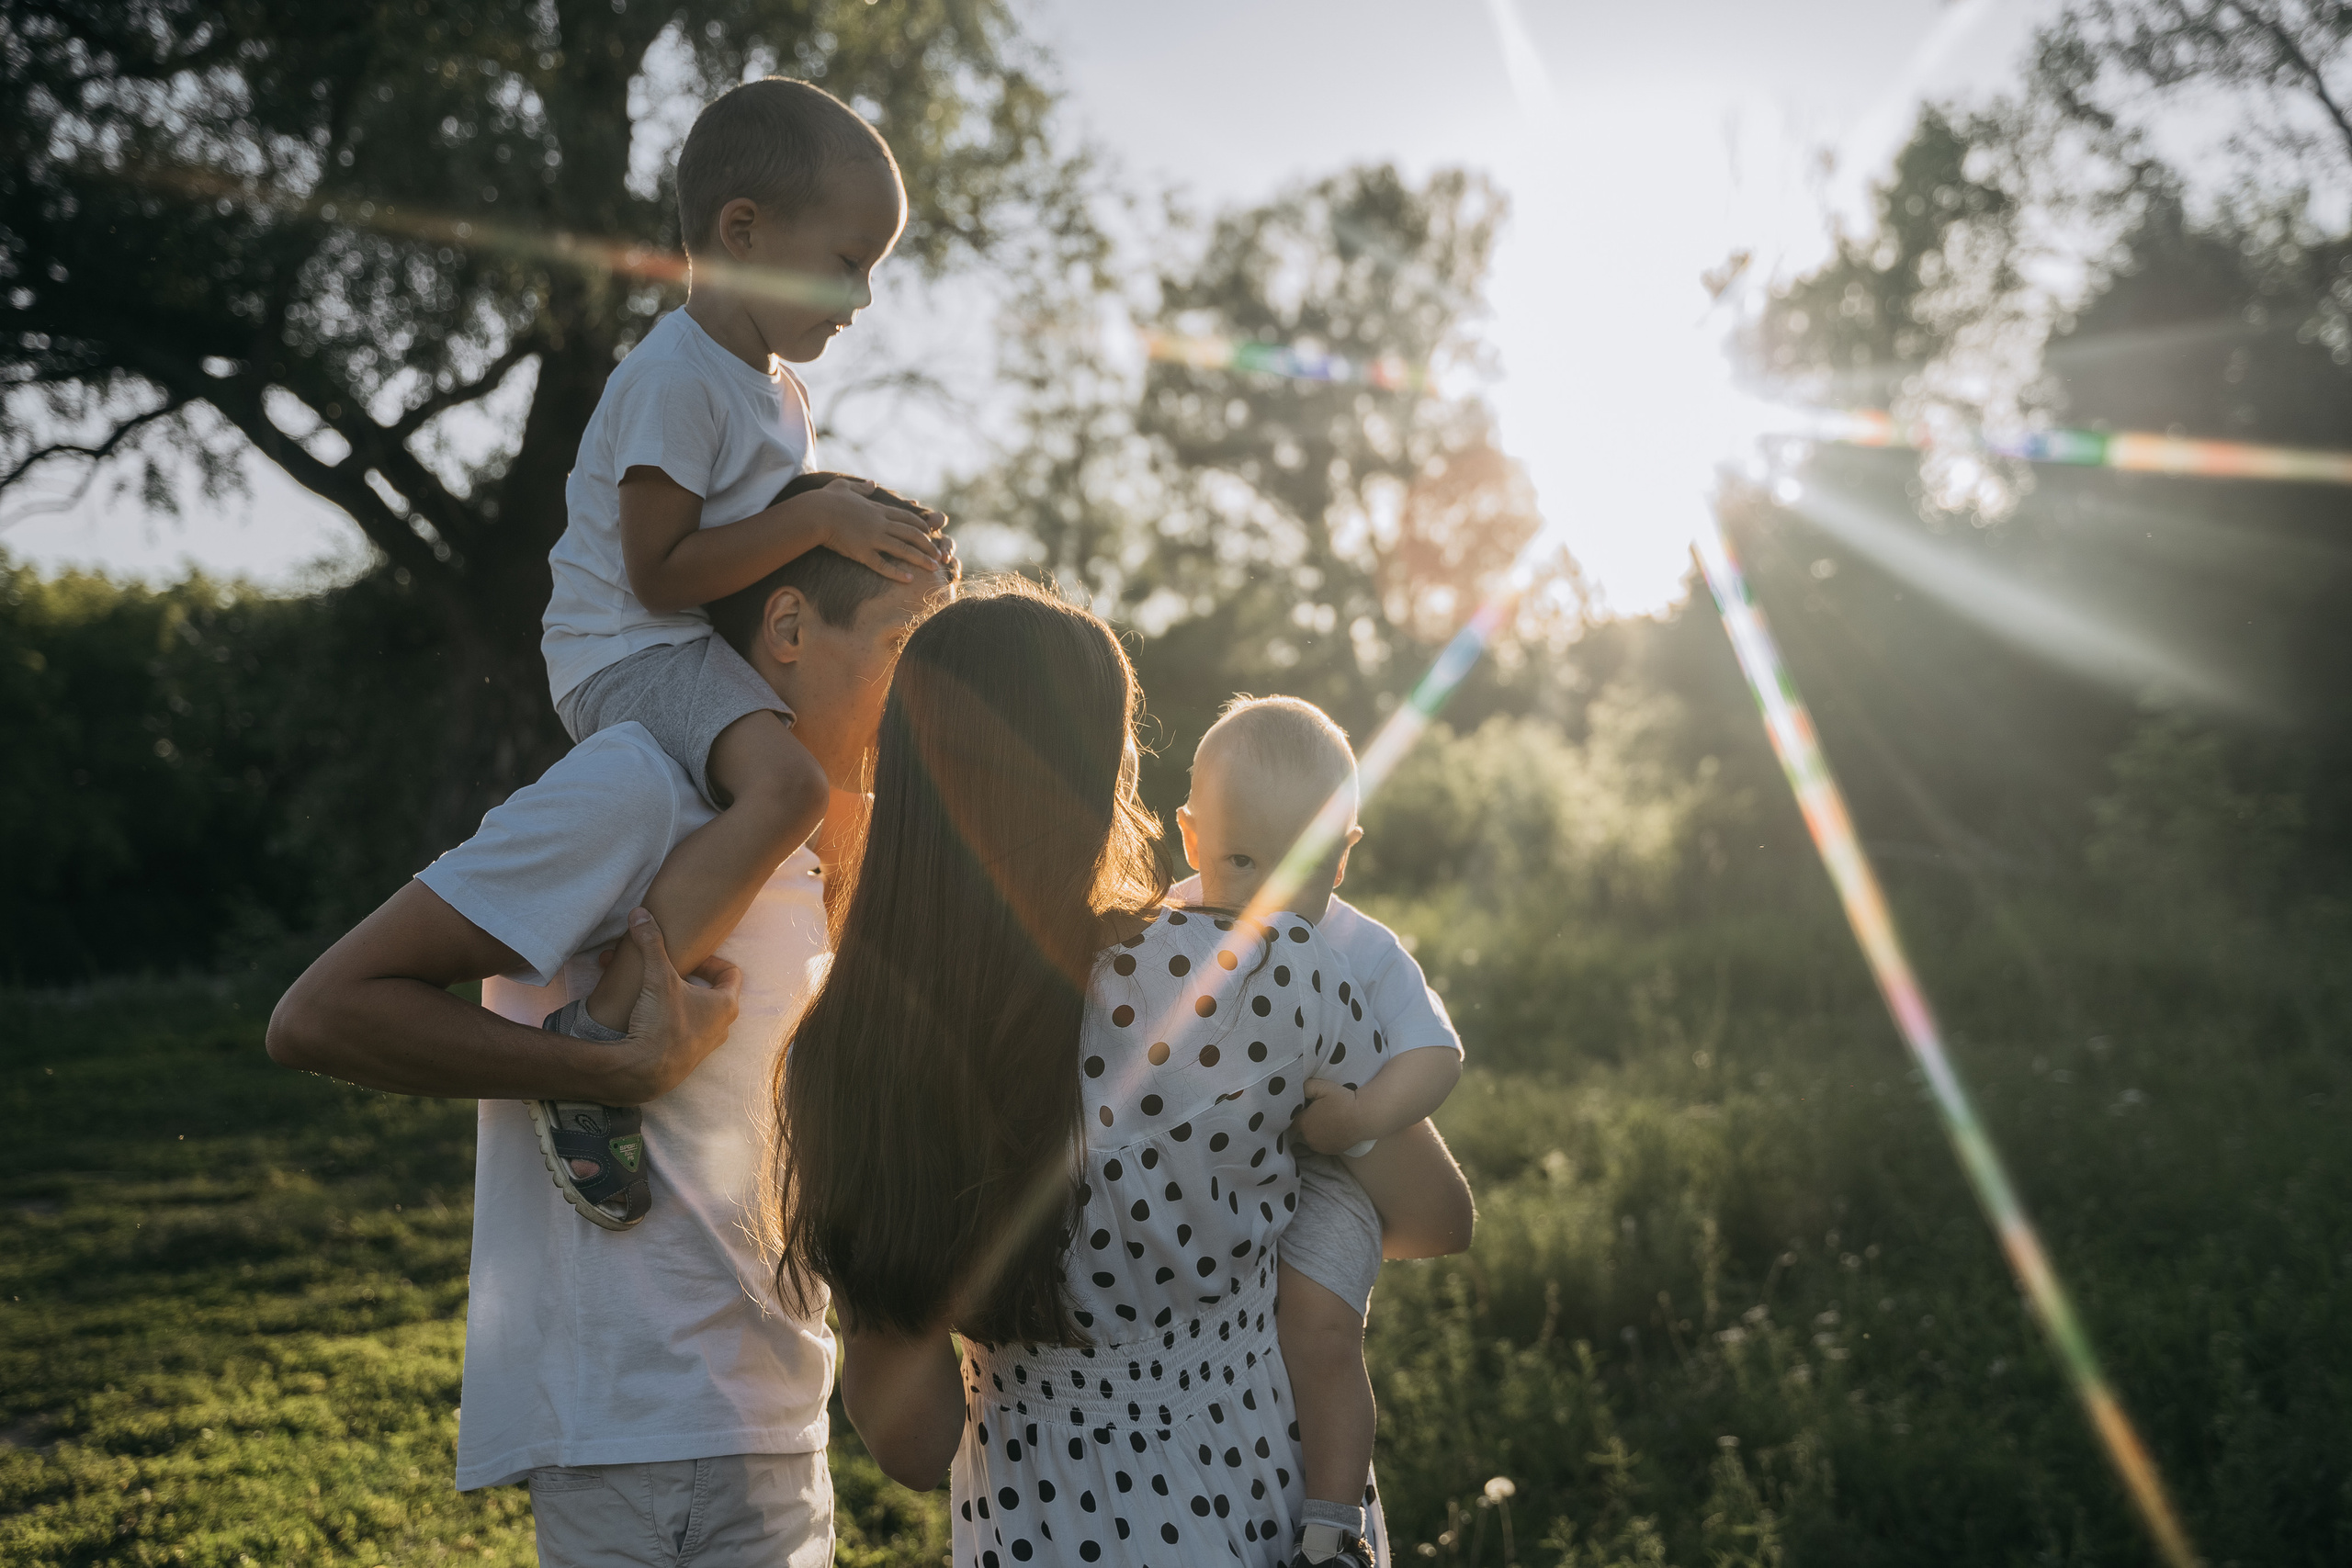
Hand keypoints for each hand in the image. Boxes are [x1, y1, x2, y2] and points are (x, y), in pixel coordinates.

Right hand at [599, 908, 742, 1102]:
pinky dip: (668, 1016)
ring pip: (694, 1010)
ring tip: (651, 989)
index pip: (731, 972)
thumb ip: (651, 943)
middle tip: (666, 970)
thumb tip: (640, 913)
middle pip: (711, 991)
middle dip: (686, 977)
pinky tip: (646, 1012)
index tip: (690, 957)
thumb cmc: (660, 1024)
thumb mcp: (657, 977)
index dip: (711, 960)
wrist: (643, 1073)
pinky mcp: (687, 1057)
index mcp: (726, 1004)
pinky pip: (683, 1029)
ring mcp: (706, 1044)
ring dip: (674, 997)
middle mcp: (722, 1026)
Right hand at [801, 478, 947, 581]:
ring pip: (903, 550)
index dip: (920, 526)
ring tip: (933, 568)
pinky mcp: (862, 552)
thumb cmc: (825, 500)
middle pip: (911, 534)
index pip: (906, 518)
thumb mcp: (845, 487)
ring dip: (920, 559)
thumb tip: (872, 483)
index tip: (930, 533)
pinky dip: (897, 573)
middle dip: (928, 545)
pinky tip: (909, 579)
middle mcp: (880, 524)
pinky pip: (883, 565)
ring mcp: (872, 538)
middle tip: (939, 555)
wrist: (814, 513)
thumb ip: (861, 487)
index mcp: (877, 510)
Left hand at [1297, 1077, 1364, 1155]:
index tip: (1304, 1108)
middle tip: (1318, 1112)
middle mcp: (1309, 1138)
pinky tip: (1333, 1129)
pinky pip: (1322, 1144)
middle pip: (1302, 1130)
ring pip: (1311, 1138)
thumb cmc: (1342, 1100)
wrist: (1364, 1116)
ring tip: (1326, 1120)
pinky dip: (1324, 1138)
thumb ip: (1304, 1087)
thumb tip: (1297, 1090)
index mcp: (1304, 1123)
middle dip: (1307, 1122)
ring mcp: (1320, 1147)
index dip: (1297, 1113)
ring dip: (1315, 1131)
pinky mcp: (1331, 1151)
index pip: (1292, 1120)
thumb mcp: (1321, 1086)